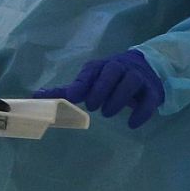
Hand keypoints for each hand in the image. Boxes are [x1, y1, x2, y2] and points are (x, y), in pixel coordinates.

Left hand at [35, 49, 164, 129]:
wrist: (147, 69)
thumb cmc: (112, 78)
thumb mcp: (92, 80)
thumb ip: (68, 90)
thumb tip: (37, 95)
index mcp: (102, 66)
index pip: (92, 70)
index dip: (83, 82)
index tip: (74, 96)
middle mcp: (121, 68)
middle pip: (113, 71)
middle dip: (102, 88)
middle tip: (93, 107)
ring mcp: (138, 78)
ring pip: (131, 82)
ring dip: (119, 98)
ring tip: (108, 113)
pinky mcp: (152, 91)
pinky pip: (149, 99)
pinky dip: (141, 112)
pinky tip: (132, 124)